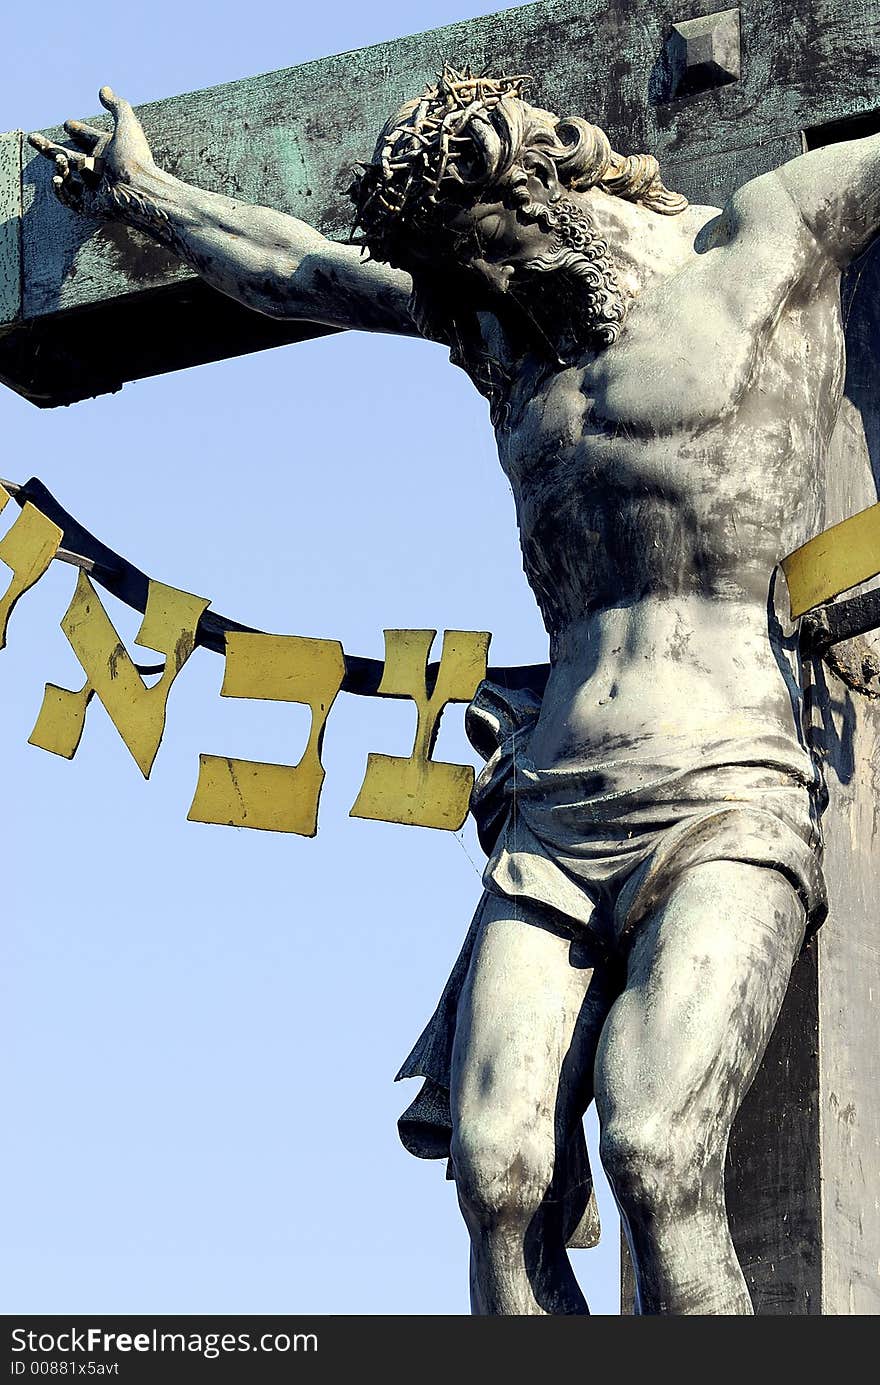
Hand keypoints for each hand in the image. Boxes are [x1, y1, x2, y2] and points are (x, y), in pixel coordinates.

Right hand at [29, 87, 157, 218]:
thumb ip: (116, 106)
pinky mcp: (88, 206)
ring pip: (67, 175)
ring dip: (59, 165)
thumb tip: (103, 89)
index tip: (67, 124)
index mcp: (107, 152)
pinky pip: (68, 198)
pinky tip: (57, 178)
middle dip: (49, 148)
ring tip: (61, 159)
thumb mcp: (127, 125)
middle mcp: (99, 169)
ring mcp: (93, 188)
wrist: (139, 189)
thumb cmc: (135, 158)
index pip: (89, 138)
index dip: (79, 130)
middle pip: (69, 156)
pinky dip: (60, 188)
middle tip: (33, 138)